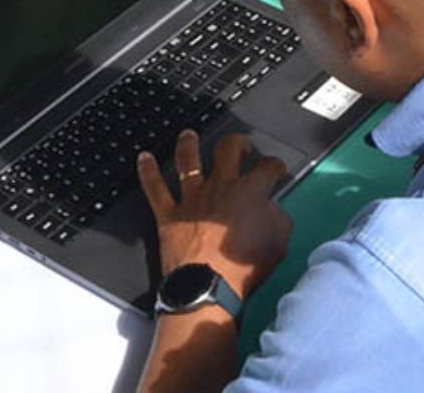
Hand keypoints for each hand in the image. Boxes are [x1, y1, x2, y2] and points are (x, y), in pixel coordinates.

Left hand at [139, 130, 292, 299]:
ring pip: (188, 160)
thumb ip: (279, 219)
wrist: (208, 288)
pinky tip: (144, 158)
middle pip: (228, 149)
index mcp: (250, 192)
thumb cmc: (242, 270)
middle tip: (239, 145)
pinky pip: (155, 187)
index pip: (268, 167)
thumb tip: (275, 211)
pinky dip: (148, 171)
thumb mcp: (278, 244)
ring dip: (188, 144)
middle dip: (236, 142)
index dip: (276, 165)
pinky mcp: (170, 214)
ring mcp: (193, 198)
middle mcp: (220, 187)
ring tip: (188, 135)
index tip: (276, 169)